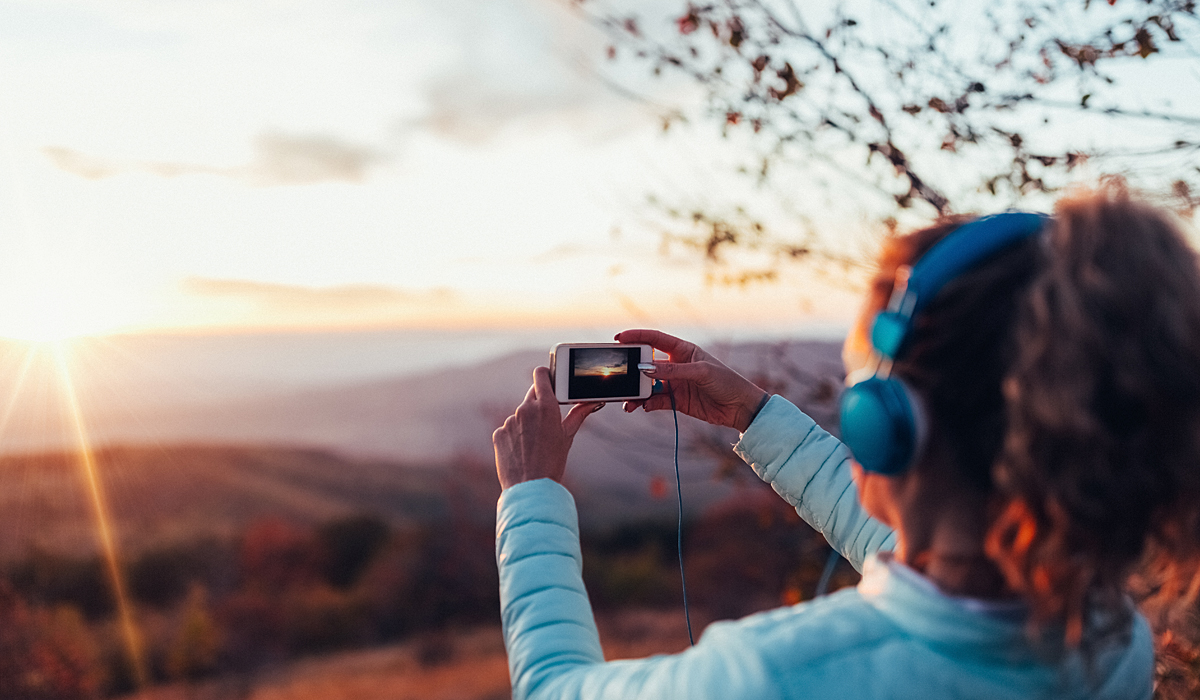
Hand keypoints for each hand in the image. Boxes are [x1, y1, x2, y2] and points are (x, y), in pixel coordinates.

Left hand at [493, 366, 600, 489]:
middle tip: (548, 420)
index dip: (546, 375)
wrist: (531, 487)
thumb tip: (593, 401)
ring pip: (520, 414)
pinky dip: (514, 435)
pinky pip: (508, 428)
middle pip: (532, 394)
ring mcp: (510, 421)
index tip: (550, 380)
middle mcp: (525, 409)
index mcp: (545, 405)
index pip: (541, 374)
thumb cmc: (553, 462)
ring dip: (527, 422)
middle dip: (539, 403)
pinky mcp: (499, 433)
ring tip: (535, 443)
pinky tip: (522, 450)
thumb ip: (579, 414)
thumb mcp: (568, 436)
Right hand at [615, 329, 768, 431]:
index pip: (655, 339)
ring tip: (627, 401)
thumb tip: (645, 368)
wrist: (740, 408)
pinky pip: (655, 401)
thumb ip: (673, 370)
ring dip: (636, 392)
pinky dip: (646, 404)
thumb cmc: (727, 382)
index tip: (619, 339)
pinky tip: (643, 407)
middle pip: (646, 363)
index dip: (637, 337)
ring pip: (648, 385)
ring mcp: (674, 383)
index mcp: (683, 350)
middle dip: (632, 369)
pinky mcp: (676, 401)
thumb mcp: (701, 372)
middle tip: (619, 375)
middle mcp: (675, 365)